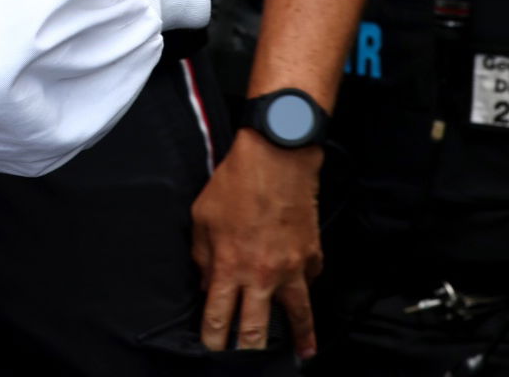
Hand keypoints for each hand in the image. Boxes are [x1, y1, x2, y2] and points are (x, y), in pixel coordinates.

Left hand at [191, 133, 322, 358]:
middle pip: (257, 327)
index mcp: (230, 266)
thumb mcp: (202, 218)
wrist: (278, 160)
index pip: (220, 316)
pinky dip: (304, 289)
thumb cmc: (234, 184)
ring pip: (297, 314)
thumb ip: (202, 256)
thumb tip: (208, 284)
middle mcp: (263, 274)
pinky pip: (308, 282)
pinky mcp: (313, 257)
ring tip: (303, 354)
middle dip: (249, 349)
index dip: (214, 339)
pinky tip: (302, 294)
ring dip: (300, 336)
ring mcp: (293, 268)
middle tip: (245, 361)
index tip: (212, 350)